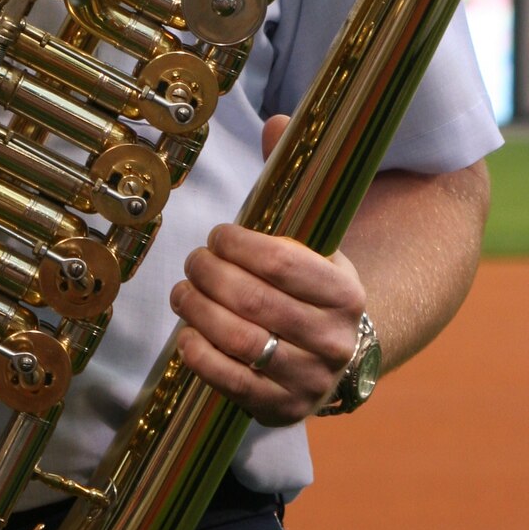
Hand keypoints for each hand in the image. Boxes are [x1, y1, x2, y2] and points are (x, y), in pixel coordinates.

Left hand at [168, 115, 365, 425]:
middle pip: (256, 302)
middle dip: (210, 275)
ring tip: (182, 292)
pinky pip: (232, 383)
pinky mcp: (283, 410)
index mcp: (346, 292)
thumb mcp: (310, 235)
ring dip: (199, 311)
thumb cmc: (309, 284)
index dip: (239, 245)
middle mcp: (335, 341)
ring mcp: (311, 381)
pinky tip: (187, 333)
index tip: (219, 234)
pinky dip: (200, 355)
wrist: (337, 354)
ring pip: (241, 342)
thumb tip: (276, 119)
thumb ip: (291, 180)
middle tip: (193, 260)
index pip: (284, 263)